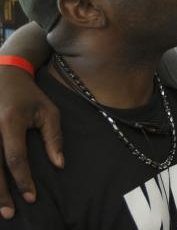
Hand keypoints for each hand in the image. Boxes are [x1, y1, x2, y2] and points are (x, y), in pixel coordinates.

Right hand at [0, 66, 62, 218]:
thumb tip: (60, 165)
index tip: (31, 197)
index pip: (16, 158)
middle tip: (10, 213)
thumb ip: (54, 138)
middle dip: (1, 193)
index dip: (23, 180)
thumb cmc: (30, 96)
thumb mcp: (49, 111)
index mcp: (11, 122)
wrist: (5, 74)